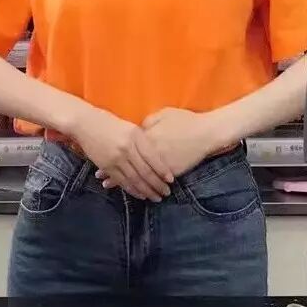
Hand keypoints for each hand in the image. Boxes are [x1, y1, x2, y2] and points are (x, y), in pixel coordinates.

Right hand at [70, 104, 173, 200]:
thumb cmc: (110, 122)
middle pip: (145, 171)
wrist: (85, 123)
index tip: (171, 180)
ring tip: (156, 198)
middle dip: (157, 184)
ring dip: (146, 191)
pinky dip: (132, 190)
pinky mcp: (106, 166)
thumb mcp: (130, 127)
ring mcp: (116, 158)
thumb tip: (156, 155)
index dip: (162, 170)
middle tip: (166, 193)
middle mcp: (127, 148)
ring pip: (134, 179)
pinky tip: (140, 195)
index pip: (153, 157)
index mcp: (136, 135)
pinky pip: (122, 181)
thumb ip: (142, 140)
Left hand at [97, 108, 224, 188]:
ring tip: (111, 186)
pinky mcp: (169, 172)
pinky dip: (141, 186)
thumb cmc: (186, 121)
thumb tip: (139, 128)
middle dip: (113, 171)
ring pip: (138, 175)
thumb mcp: (165, 114)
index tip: (101, 160)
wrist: (206, 133)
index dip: (112, 155)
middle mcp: (150, 151)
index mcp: (147, 136)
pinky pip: (151, 181)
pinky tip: (134, 191)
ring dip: (124, 182)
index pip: (125, 147)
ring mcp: (159, 163)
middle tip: (101, 179)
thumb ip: (150, 121)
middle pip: (128, 163)